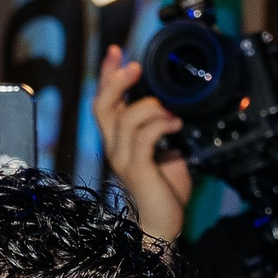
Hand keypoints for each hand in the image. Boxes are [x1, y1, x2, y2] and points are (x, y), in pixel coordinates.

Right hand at [95, 44, 190, 243]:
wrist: (161, 226)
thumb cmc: (164, 191)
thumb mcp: (165, 150)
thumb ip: (162, 128)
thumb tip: (175, 103)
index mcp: (118, 140)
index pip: (104, 101)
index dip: (106, 74)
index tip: (115, 51)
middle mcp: (114, 147)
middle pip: (101, 105)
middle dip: (116, 79)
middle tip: (135, 66)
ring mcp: (122, 159)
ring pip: (126, 118)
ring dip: (151, 106)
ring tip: (172, 112)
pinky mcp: (136, 169)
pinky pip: (143, 137)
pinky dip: (160, 124)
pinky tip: (176, 124)